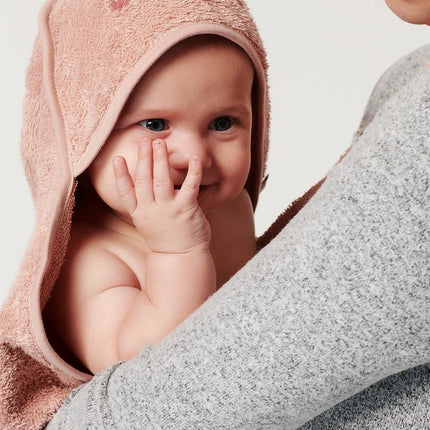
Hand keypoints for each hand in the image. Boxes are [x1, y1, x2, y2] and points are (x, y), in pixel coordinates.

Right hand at [112, 138, 210, 253]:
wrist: (181, 258)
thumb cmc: (166, 239)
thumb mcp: (148, 223)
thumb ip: (145, 204)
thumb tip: (144, 184)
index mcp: (140, 214)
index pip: (126, 192)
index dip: (121, 175)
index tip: (117, 159)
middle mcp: (151, 211)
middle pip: (143, 181)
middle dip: (143, 159)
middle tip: (144, 140)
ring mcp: (168, 210)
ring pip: (161, 181)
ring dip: (160, 160)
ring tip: (159, 143)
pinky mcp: (186, 210)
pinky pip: (189, 187)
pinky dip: (192, 172)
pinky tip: (194, 158)